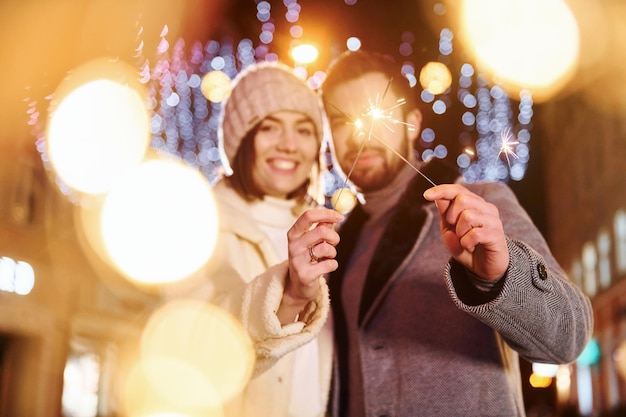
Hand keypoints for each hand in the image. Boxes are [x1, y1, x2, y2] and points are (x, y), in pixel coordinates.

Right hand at [278, 208, 343, 322]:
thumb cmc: (308, 258)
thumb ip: (321, 227)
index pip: (308, 216)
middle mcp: (293, 246)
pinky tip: (326, 267)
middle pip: (321, 231)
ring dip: (333, 252)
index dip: (326, 213)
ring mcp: (298, 261)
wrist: (299, 285)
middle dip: (334, 237)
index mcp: (294, 234)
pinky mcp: (305, 275)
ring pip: (326, 248)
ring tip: (327, 257)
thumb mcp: (311, 241)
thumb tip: (333, 215)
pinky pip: (329, 264)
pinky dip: (333, 264)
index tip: (340, 216)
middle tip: (333, 243)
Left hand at [423, 184, 508, 280]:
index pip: (458, 190)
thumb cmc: (466, 246)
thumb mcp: (450, 230)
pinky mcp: (497, 235)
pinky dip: (467, 243)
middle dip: (451, 217)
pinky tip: (471, 247)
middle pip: (462, 199)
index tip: (426, 195)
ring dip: (460, 232)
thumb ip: (445, 213)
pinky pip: (475, 234)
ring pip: (468, 216)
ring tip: (465, 241)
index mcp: (475, 204)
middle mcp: (486, 208)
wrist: (483, 268)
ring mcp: (494, 221)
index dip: (441, 190)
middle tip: (456, 231)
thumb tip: (438, 197)